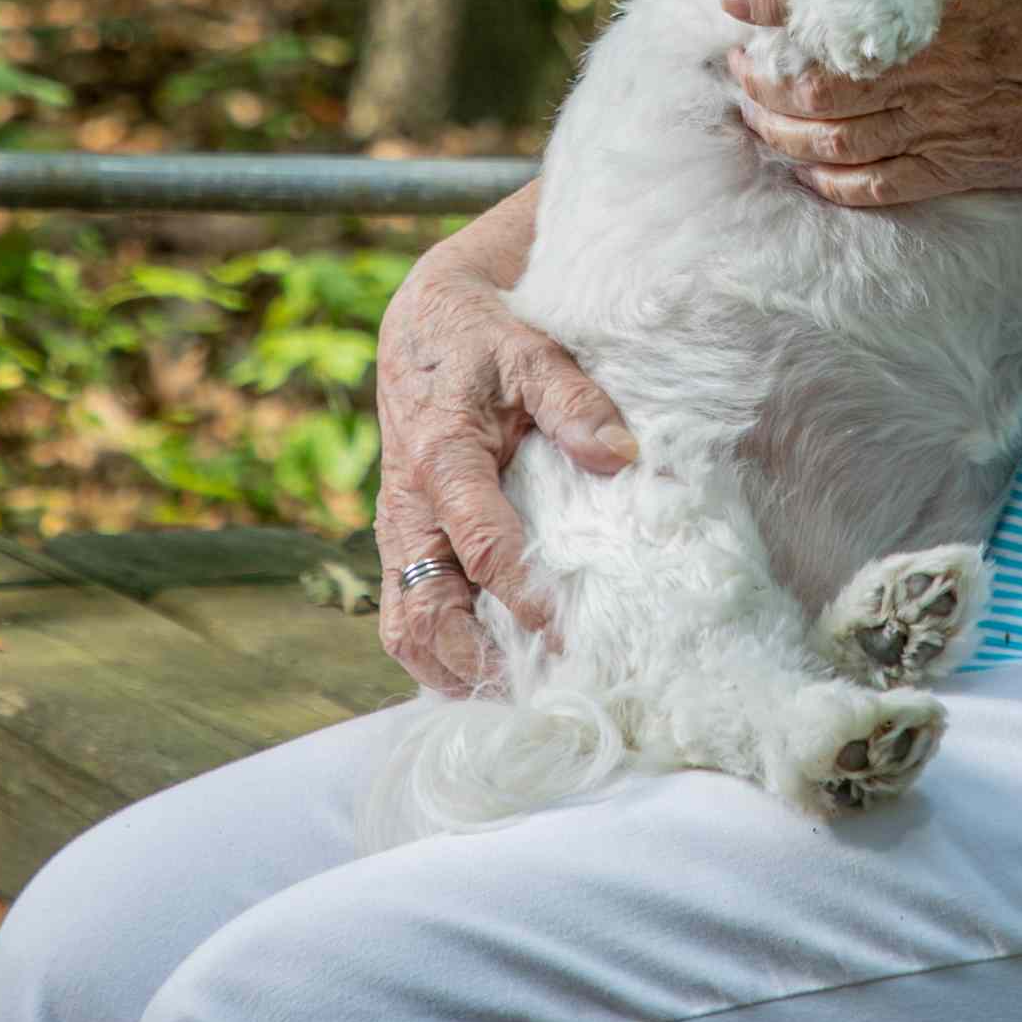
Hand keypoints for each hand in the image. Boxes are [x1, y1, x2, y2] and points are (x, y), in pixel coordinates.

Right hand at [369, 237, 633, 695]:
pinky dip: (437, 655)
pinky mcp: (402, 542)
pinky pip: (405, 613)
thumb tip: (622, 455)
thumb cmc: (483, 338)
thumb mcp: (532, 352)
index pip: (479, 545)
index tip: (566, 631)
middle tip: (541, 691)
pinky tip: (485, 675)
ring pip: (406, 624)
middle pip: (425, 609)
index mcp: (441, 458)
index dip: (521, 593)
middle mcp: (408, 507)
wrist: (424, 322)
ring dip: (452, 670)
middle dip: (476, 660)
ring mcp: (400, 531)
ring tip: (514, 699)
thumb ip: (575, 402)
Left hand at [722, 0, 1021, 208]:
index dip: (774, 6)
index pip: (834, 10)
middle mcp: (929, 74)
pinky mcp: (958, 168)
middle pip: (815, 90)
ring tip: (754, 112)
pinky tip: (811, 166)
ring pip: (833, 141)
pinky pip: (876, 185)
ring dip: (781, 129)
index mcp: (945, 6)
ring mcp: (940, 128)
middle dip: (761, 78)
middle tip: (737, 62)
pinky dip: (832, 179)